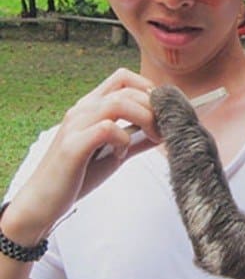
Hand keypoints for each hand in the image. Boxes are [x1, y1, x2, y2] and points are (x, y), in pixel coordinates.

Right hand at [1, 68, 159, 245]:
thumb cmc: (79, 174)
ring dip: (145, 119)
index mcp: (91, 107)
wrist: (44, 201)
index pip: (123, 77)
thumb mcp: (116, 152)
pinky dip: (123, 139)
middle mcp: (82, 110)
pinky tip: (120, 155)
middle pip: (127, 89)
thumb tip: (165, 132)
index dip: (149, 89)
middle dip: (155, 108)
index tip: (164, 112)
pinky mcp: (73, 146)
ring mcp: (76, 125)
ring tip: (153, 138)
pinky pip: (108, 128)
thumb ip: (137, 140)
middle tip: (166, 130)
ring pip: (119, 103)